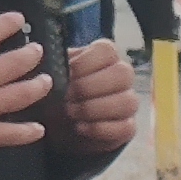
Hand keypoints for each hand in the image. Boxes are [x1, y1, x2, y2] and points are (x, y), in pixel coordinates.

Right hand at [0, 10, 49, 147]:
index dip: (6, 24)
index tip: (19, 19)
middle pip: (14, 63)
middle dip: (28, 55)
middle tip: (38, 51)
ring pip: (21, 95)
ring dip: (35, 87)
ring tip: (47, 81)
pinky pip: (11, 134)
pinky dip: (26, 133)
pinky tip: (39, 131)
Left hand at [50, 37, 140, 157]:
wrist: (60, 124)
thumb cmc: (56, 93)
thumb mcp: (52, 76)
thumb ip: (56, 66)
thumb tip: (54, 64)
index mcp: (104, 56)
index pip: (107, 50)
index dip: (85, 63)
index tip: (67, 74)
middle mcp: (122, 76)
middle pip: (122, 74)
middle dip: (89, 87)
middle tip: (67, 97)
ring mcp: (128, 102)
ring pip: (127, 101)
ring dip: (94, 109)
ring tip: (71, 113)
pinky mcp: (127, 127)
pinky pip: (126, 127)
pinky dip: (100, 128)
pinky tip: (80, 127)